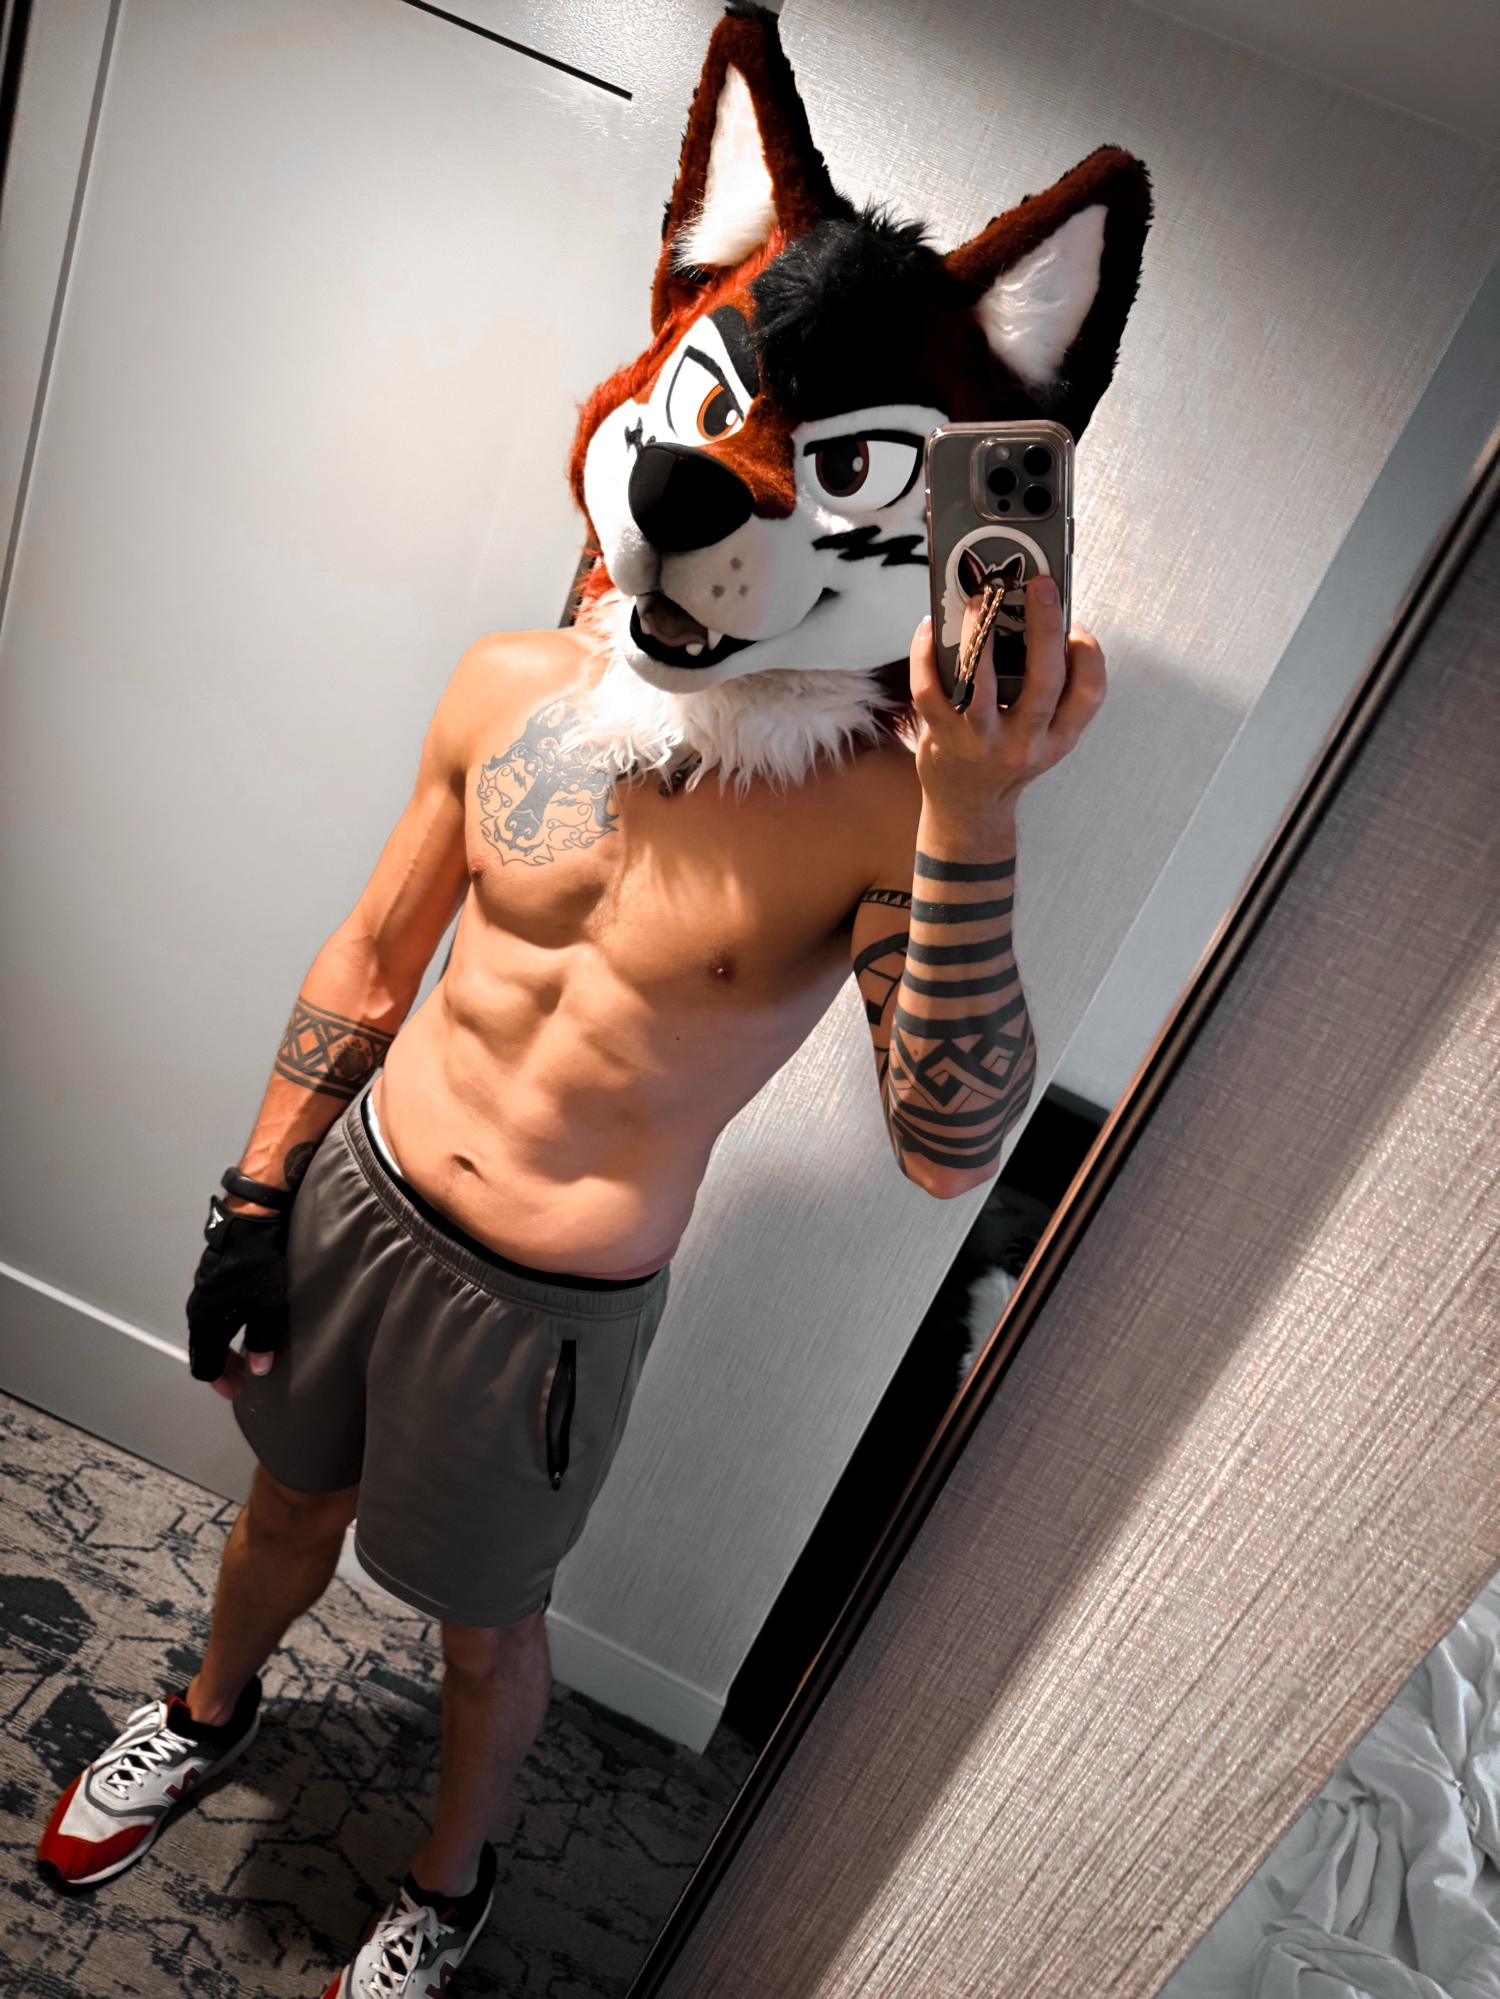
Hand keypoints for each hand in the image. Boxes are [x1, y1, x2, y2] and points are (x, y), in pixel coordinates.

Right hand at [185, 1200, 286, 1397]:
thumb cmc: (258, 1268)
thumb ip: (263, 1342)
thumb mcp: (269, 1310)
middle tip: (243, 1378)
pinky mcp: (210, 1282)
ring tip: (245, 1356)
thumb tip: (259, 1370)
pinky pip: (211, 1317)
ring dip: (223, 1349)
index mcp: (207, 1324)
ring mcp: (201, 1295)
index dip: (220, 1383)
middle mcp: (197, 1312)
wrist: (249, 1225)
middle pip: (203, 1351)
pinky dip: (223, 1331)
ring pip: (207, 1333)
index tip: (237, 1391)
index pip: (204, 1366)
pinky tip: (241, 1327)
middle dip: (222, 1368)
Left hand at [910, 576, 1105, 852]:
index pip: (1089, 694)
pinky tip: (930, 627)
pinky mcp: (942, 739)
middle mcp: (1025, 742)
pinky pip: (930, 691)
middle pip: (1044, 682)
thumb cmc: (1009, 758)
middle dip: (1045, 629)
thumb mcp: (1044, 735)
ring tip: (981, 598)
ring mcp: (981, 742)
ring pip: (983, 684)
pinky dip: (926, 655)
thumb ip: (1049, 690)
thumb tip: (1036, 619)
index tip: (1077, 626)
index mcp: (1058, 738)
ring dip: (982, 636)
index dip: (1089, 655)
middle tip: (1040, 585)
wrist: (968, 810)